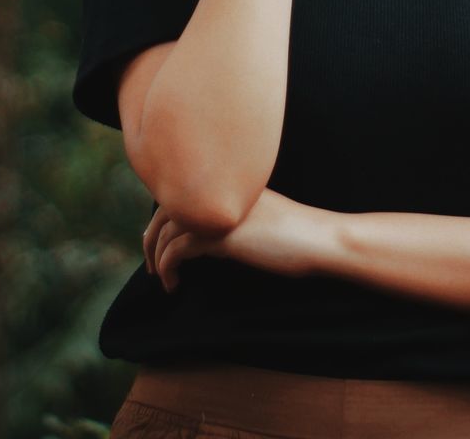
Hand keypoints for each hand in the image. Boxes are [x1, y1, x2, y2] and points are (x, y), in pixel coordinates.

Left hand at [143, 188, 336, 292]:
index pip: (181, 193)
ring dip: (157, 256)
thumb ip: (234, 218)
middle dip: (152, 238)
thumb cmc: (295, 235)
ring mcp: (219, 211)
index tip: (160, 243)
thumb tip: (209, 236)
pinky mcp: (222, 235)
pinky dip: (169, 267)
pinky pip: (178, 250)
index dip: (164, 218)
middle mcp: (219, 192)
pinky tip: (174, 284)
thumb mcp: (258, 219)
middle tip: (152, 265)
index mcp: (227, 185)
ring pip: (167, 230)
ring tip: (161, 278)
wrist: (317, 238)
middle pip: (166, 209)